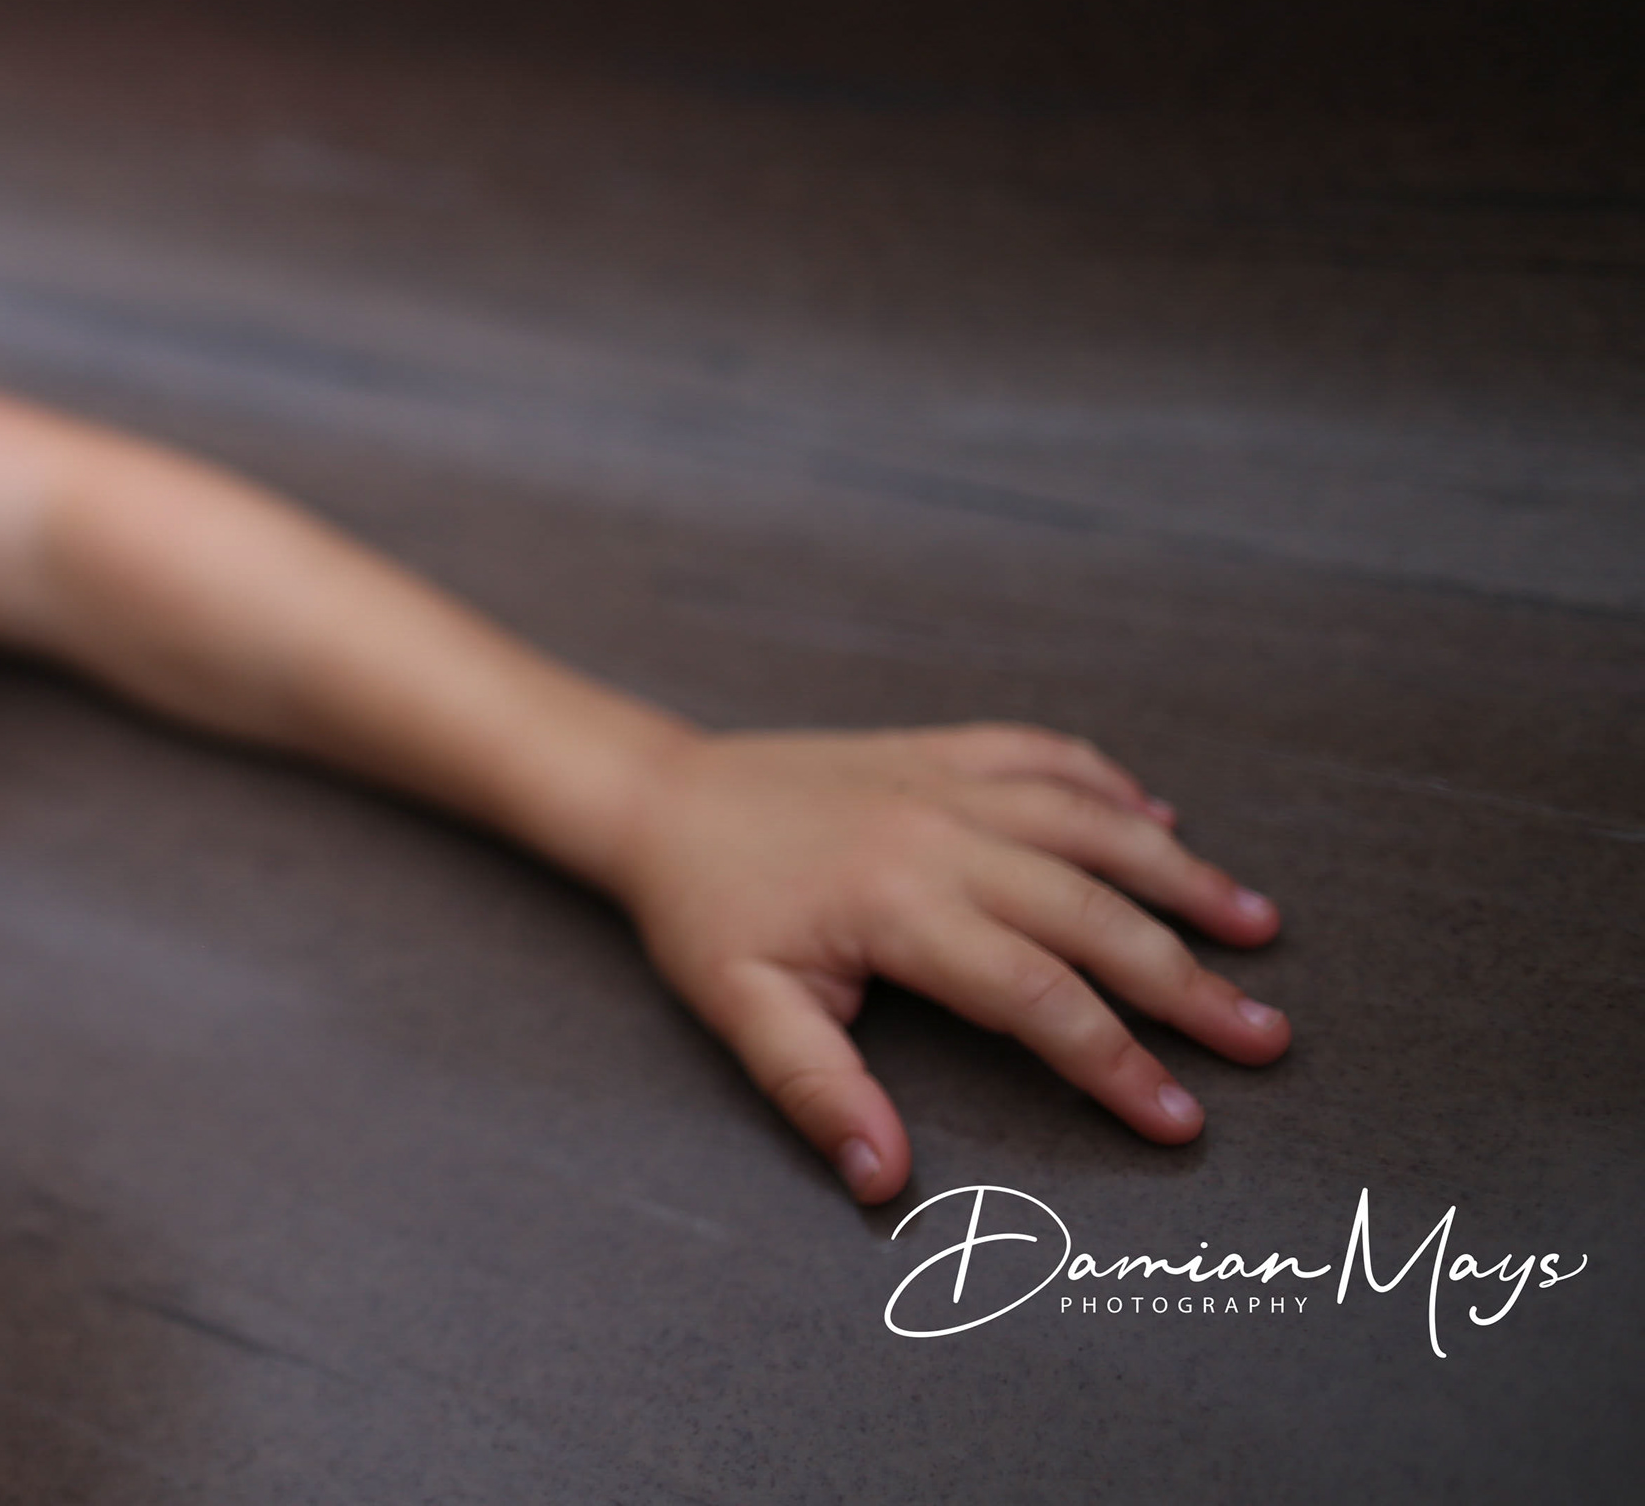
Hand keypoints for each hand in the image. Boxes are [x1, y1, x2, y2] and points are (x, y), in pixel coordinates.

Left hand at [605, 725, 1288, 1203]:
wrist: (659, 800)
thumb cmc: (701, 915)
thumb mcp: (742, 1011)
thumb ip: (819, 1092)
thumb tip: (884, 1179)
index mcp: (897, 906)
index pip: (1036, 997)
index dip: (1115, 1062)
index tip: (1180, 1118)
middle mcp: (938, 834)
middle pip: (1091, 912)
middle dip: (1187, 981)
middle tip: (1268, 1037)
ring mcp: (944, 781)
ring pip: (1089, 823)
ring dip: (1178, 871)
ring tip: (1257, 923)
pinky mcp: (936, 749)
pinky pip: (1042, 754)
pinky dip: (1107, 782)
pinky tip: (1161, 813)